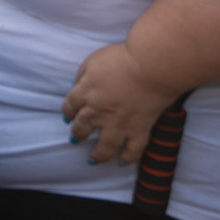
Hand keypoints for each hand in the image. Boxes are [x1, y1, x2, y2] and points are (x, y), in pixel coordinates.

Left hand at [62, 41, 182, 165]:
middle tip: (76, 138)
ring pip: (104, 146)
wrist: (152, 66)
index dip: (68, 112)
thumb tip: (78, 85)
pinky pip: (133, 150)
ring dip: (97, 155)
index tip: (68, 116)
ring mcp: (119, 123)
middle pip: (82, 127)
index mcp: (85, 92)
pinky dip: (128, 158)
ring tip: (92, 159)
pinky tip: (122, 162)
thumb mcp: (93, 60)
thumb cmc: (123, 58)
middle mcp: (98, 111)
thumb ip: (83, 74)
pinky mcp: (140, 129)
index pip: (69, 106)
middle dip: (77, 134)